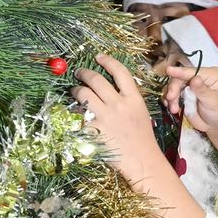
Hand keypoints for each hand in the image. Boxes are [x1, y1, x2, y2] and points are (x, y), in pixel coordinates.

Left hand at [71, 54, 161, 185]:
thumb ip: (127, 98)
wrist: (142, 160)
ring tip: (75, 91)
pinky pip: (79, 116)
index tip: (98, 57)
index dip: (107, 61)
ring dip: (76, 90)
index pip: (120, 72)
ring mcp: (105, 117)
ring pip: (83, 94)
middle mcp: (119, 105)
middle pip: (97, 79)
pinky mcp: (94, 130)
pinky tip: (74, 113)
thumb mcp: (141, 112)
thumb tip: (110, 87)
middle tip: (79, 73)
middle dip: (84, 73)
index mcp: (133, 99)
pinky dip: (75, 112)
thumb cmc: (142, 138)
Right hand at [165, 65, 217, 133]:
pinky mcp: (182, 94)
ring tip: (174, 109)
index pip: (193, 71)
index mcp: (210, 75)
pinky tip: (172, 107)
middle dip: (173, 89)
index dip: (180, 72)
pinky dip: (169, 101)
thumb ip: (202, 90)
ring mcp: (189, 86)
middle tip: (171, 99)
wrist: (216, 126)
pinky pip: (172, 94)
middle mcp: (198, 77)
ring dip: (171, 97)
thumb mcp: (213, 101)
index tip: (169, 70)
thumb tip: (195, 79)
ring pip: (173, 86)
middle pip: (180, 78)